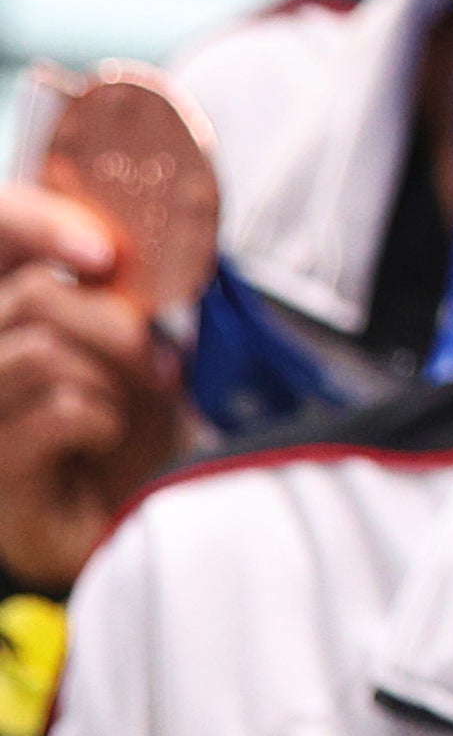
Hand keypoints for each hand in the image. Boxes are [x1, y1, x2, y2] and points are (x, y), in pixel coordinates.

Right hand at [0, 182, 186, 589]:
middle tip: (156, 366)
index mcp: (7, 312)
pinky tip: (101, 444)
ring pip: (44, 353)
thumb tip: (117, 258)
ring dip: (113, 381)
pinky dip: (106, 422)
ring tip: (125, 409)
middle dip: (115, 327)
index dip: (36, 223)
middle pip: (33, 297)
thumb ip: (117, 298)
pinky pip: (62, 409)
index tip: (102, 253)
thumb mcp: (133, 351)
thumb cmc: (126, 429)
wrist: (130, 512)